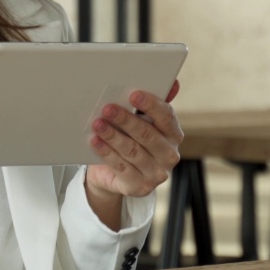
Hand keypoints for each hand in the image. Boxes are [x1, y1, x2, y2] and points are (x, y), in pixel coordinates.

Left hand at [84, 81, 183, 227]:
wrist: (116, 175)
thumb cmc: (131, 140)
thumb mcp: (142, 121)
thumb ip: (153, 104)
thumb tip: (174, 83)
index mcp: (174, 134)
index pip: (166, 117)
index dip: (150, 105)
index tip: (133, 94)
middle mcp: (169, 155)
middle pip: (147, 135)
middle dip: (126, 120)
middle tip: (107, 108)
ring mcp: (156, 173)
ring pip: (132, 151)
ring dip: (113, 136)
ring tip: (97, 123)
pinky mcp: (139, 186)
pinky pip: (121, 167)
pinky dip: (106, 152)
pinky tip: (95, 141)